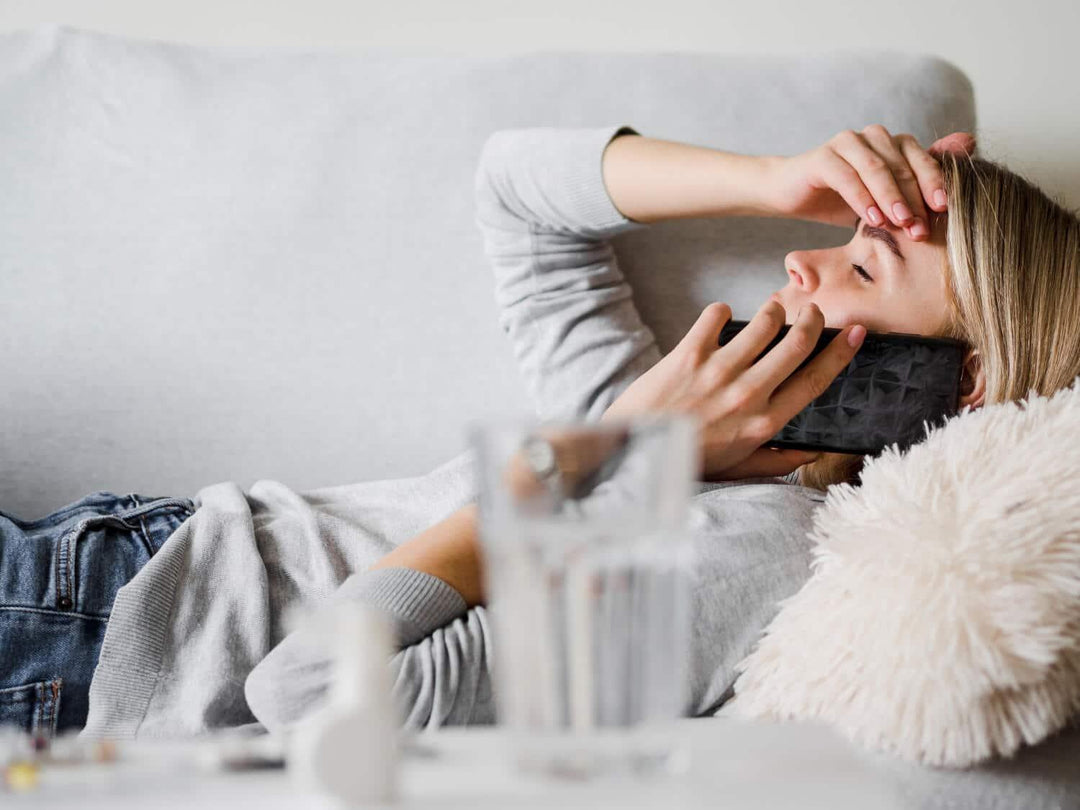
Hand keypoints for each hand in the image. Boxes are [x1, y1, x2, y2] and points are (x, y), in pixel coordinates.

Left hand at [602, 299, 864, 481]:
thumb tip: (814, 454)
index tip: (855, 333)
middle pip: (797, 343)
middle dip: (811, 320)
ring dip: (773, 311)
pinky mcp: (688, 355)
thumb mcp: (738, 468)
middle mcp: (747, 394)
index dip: (840, 352)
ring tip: (771, 313)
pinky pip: (716, 316)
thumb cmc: (687, 460)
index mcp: (765, 422)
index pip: (816, 380)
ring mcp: (718, 372)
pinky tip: (720, 320)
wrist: (633, 451)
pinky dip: (722, 312)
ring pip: (764, 323)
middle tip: (811, 312)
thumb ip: (778, 461)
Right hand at [764, 125, 975, 240]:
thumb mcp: (882, 199)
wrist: (789, 195)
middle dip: (914, 198)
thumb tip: (969, 143)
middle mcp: (872, 136)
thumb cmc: (838, 198)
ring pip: (877, 168)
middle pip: (902, 164)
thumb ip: (917, 180)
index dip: (934, 183)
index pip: (921, 159)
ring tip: (900, 223)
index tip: (944, 210)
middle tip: (921, 228)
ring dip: (891, 197)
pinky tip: (870, 218)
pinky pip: (847, 176)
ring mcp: (846, 142)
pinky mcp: (822, 156)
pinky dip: (861, 197)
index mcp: (891, 143)